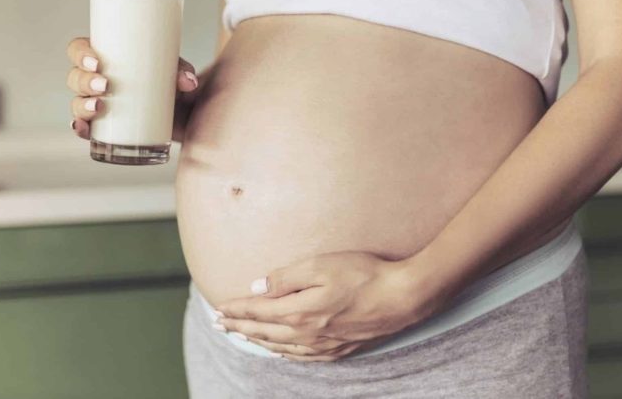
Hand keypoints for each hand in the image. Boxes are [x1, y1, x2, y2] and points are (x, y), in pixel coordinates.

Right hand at [65, 37, 199, 141]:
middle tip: (105, 85)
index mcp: (107, 58)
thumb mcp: (177, 72)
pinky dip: (80, 128)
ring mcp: (99, 104)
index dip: (81, 53)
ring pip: (77, 102)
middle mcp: (97, 80)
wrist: (183, 112)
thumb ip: (182, 72)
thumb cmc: (171, 82)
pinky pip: (85, 128)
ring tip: (98, 107)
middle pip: (76, 76)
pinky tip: (82, 128)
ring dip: (82, 105)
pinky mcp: (106, 127)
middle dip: (85, 81)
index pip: (80, 49)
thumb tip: (188, 82)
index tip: (96, 62)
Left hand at [213, 251, 437, 361]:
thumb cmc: (363, 274)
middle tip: (219, 325)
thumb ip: (286, 277)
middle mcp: (306, 333)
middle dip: (239, 326)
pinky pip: (300, 356)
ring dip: (256, 340)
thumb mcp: (320, 265)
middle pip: (263, 331)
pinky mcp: (338, 349)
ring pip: (279, 346)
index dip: (236, 309)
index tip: (218, 308)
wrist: (402, 297)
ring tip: (241, 335)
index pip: (258, 311)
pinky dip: (282, 353)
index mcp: (299, 311)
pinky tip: (279, 350)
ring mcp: (323, 344)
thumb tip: (257, 287)